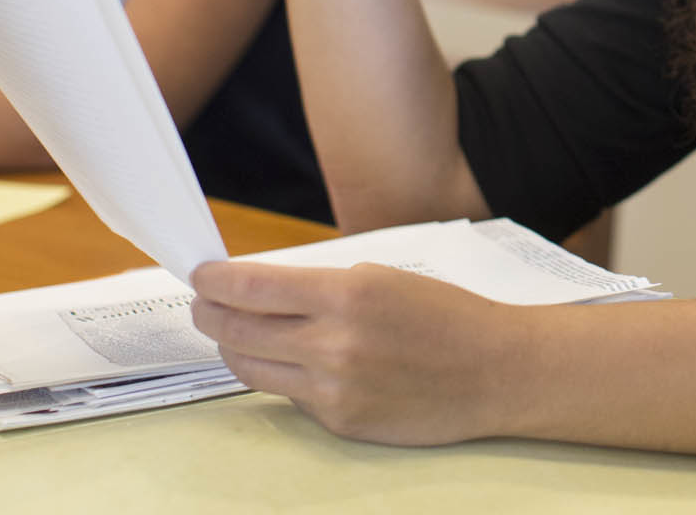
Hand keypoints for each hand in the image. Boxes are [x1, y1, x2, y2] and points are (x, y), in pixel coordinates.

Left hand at [190, 259, 525, 444]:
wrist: (496, 370)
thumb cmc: (446, 316)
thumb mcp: (384, 279)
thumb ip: (322, 287)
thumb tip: (261, 291)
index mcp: (348, 293)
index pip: (252, 287)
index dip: (214, 282)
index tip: (200, 275)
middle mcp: (335, 341)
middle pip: (238, 329)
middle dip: (210, 314)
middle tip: (202, 305)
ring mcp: (335, 386)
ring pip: (252, 368)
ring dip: (233, 347)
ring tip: (232, 334)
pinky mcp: (341, 420)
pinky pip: (290, 396)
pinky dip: (282, 376)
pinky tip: (290, 362)